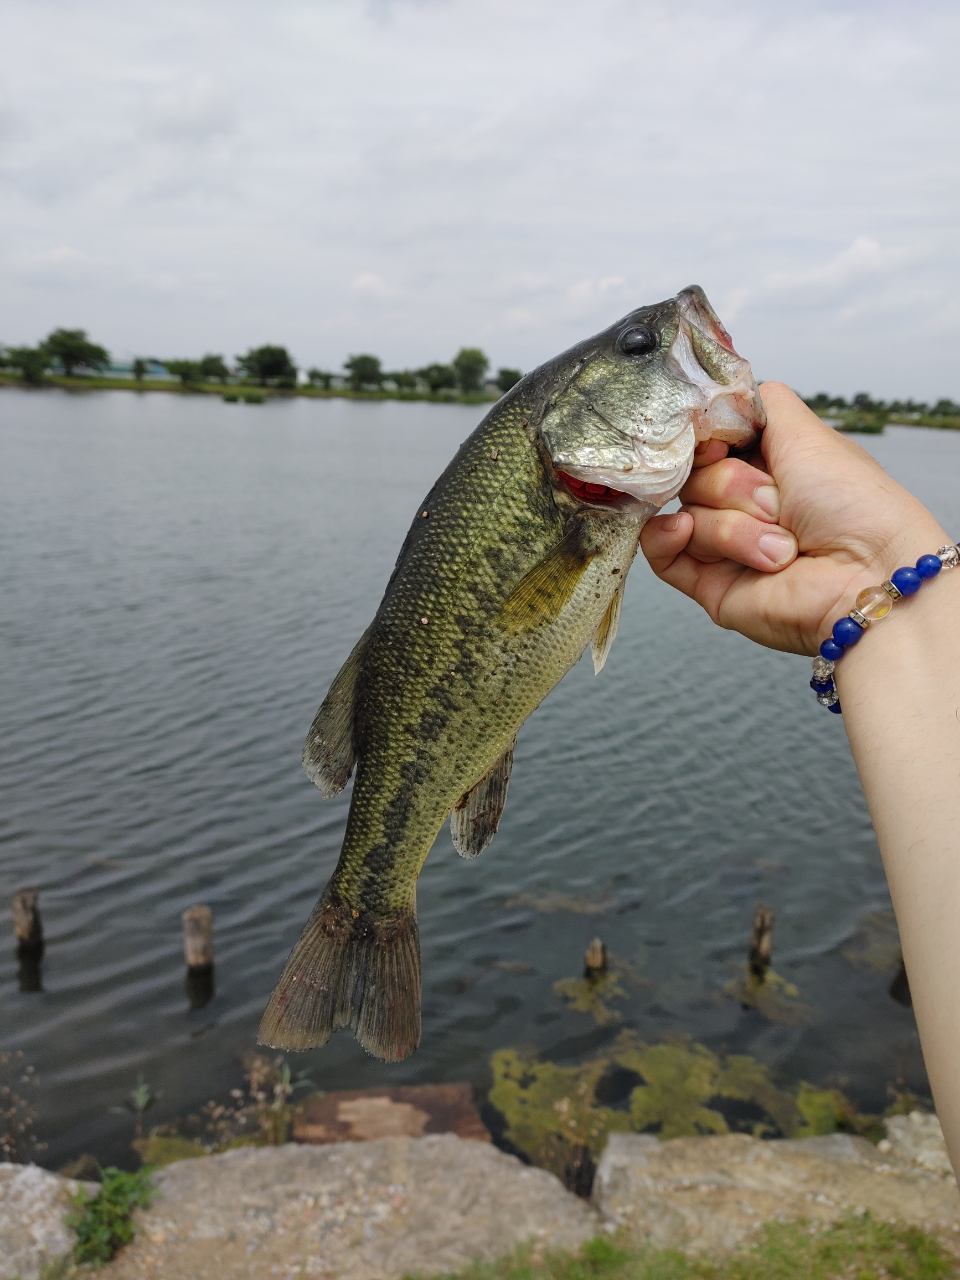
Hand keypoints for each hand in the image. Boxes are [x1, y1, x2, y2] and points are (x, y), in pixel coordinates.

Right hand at [640, 383, 949, 654]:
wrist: (866, 574)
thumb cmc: (852, 504)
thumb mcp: (807, 432)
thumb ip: (759, 403)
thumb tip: (717, 393)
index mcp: (766, 467)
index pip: (706, 442)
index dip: (705, 439)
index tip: (719, 443)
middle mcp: (743, 505)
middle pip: (693, 476)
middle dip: (732, 487)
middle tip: (776, 502)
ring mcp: (725, 545)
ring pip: (685, 512)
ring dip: (731, 526)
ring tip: (779, 546)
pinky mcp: (709, 584)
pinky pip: (661, 553)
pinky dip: (666, 538)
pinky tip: (684, 531)